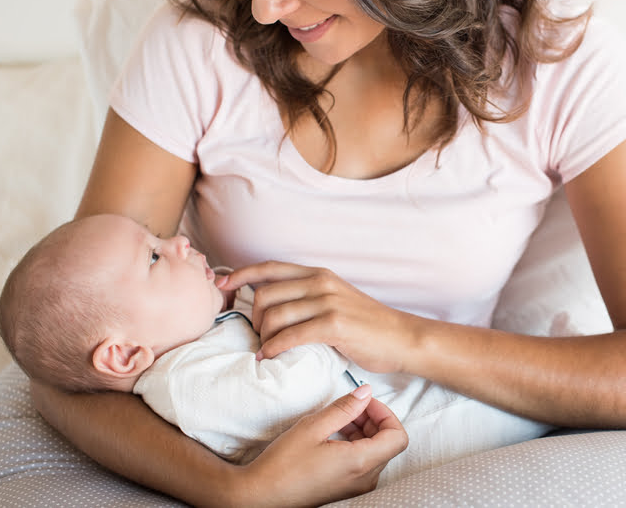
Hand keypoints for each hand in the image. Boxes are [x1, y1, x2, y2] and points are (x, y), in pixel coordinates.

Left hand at [218, 262, 420, 371]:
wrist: (401, 338)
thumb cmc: (367, 325)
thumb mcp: (336, 299)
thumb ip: (308, 297)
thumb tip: (273, 306)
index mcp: (319, 274)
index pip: (271, 268)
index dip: (242, 275)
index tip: (223, 285)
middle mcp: (321, 283)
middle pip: (265, 295)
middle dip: (253, 319)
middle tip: (259, 337)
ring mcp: (328, 302)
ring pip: (273, 316)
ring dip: (262, 337)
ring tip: (266, 349)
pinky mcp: (334, 324)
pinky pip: (290, 335)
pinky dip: (273, 348)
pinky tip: (269, 357)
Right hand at [237, 384, 407, 507]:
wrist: (260, 496)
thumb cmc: (282, 464)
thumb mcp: (313, 427)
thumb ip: (345, 408)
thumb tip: (366, 392)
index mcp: (360, 463)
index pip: (398, 436)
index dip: (386, 414)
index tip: (366, 402)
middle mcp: (364, 479)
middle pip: (388, 443)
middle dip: (374, 419)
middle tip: (351, 406)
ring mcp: (356, 487)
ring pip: (377, 452)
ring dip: (365, 431)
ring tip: (340, 419)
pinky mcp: (347, 489)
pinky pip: (364, 463)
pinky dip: (357, 444)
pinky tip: (335, 435)